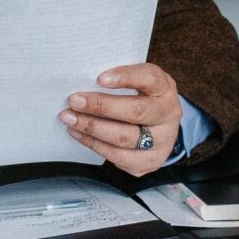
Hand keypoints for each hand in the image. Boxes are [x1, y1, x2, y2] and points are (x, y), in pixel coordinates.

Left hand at [59, 62, 182, 176]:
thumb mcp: (138, 82)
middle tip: (75, 101)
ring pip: (124, 138)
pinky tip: (78, 133)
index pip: (148, 78)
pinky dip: (94, 144)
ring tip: (70, 118)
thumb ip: (119, 80)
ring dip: (92, 128)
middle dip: (101, 106)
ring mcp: (162, 141)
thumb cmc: (142, 97)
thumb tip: (84, 79)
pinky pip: (118, 156)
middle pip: (136, 112)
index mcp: (164, 88)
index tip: (100, 78)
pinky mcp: (149, 161)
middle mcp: (168, 115)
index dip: (125, 77)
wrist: (160, 127)